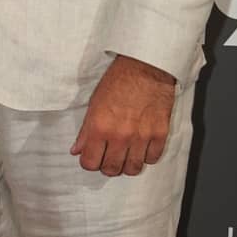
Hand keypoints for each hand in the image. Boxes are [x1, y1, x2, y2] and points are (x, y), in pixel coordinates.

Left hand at [71, 54, 176, 175]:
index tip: (92, 157)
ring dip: (127, 165)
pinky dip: (146, 156)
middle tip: (108, 157)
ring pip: (132, 168)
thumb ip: (85, 131)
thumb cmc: (118, 80)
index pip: (89, 163)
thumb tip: (77, 150)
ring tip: (125, 154)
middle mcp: (120, 135)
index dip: (89, 162)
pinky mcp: (159, 133)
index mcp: (99, 127)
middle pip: (111, 169)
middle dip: (107, 166)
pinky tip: (142, 147)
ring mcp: (141, 136)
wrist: (146, 66)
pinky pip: (152, 158)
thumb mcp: (94, 103)